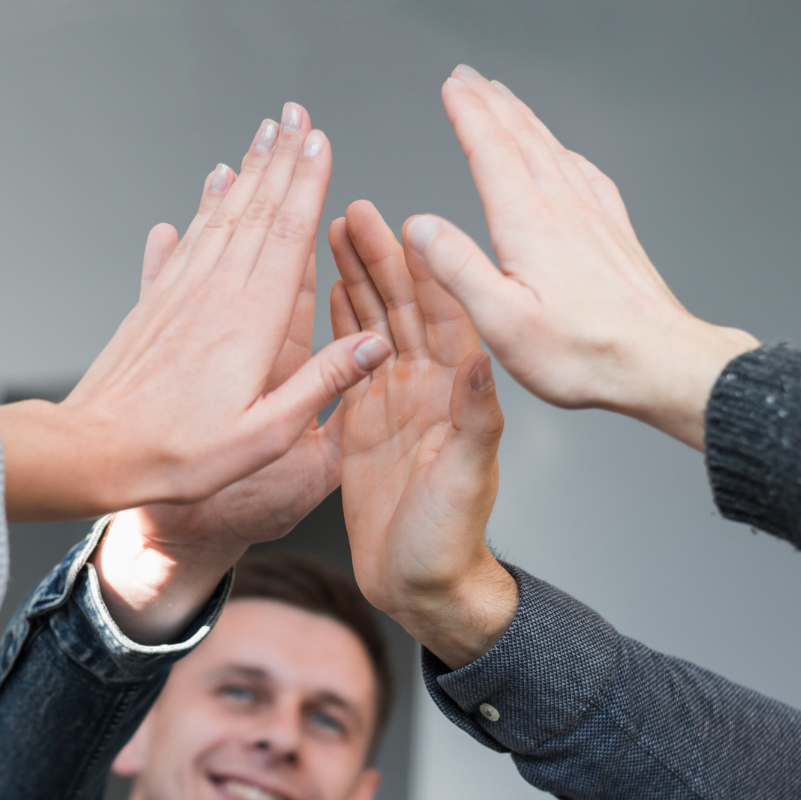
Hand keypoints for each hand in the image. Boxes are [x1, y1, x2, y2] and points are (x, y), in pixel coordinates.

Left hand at [0, 102, 390, 520]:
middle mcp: (215, 295)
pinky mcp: (154, 304)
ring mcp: (181, 294)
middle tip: (295, 115)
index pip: (288, 235)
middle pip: (257, 211)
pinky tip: (209, 187)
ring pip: (222, 217)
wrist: (95, 452)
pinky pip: (184, 242)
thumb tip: (377, 343)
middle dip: (280, 159)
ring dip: (246, 172)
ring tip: (261, 134)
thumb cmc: (181, 455)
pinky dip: (202, 208)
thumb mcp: (267, 435)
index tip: (321, 140)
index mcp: (251, 323)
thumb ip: (323, 383)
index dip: (308, 183)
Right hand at [331, 200, 516, 667]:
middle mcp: (425, 390)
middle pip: (402, 307)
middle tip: (353, 211)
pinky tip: (324, 291)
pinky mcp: (360, 424)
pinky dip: (336, 324)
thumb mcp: (467, 476)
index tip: (401, 222)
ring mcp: (392, 403)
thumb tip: (477, 358)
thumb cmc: (450, 540)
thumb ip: (472, 417)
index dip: (422, 266)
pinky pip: (347, 363)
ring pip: (372, 326)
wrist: (421, 588)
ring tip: (333, 232)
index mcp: (455, 394)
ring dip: (356, 279)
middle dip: (378, 258)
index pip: (442, 314)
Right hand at [403, 66, 758, 449]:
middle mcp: (564, 209)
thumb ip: (457, 267)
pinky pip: (587, 175)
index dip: (468, 113)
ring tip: (507, 100)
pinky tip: (565, 155)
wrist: (658, 363)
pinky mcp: (615, 234)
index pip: (491, 151)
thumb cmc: (583, 353)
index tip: (452, 86)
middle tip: (470, 77)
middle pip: (523, 138)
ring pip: (554, 150)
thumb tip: (419, 226)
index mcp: (530, 224)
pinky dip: (565, 152)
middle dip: (492, 103)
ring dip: (525, 120)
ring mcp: (594, 217)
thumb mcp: (501, 320)